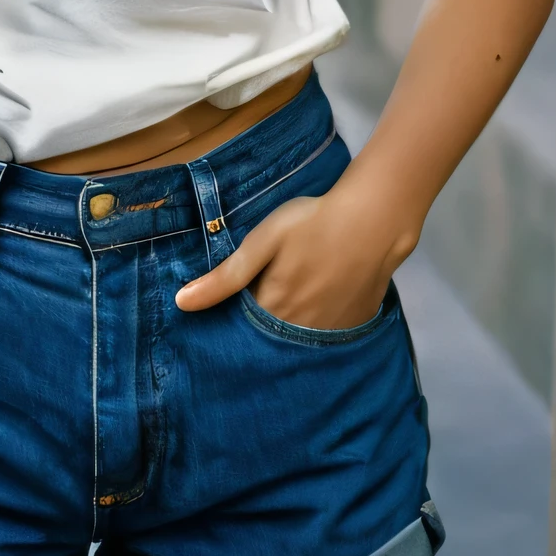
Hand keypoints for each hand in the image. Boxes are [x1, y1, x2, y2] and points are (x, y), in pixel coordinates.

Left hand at [175, 183, 415, 329]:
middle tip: (270, 290)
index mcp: (273, 308)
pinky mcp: (355, 323)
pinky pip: (329, 333)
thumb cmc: (312, 223)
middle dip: (263, 323)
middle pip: (273, 334)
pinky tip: (323, 297)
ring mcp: (331, 330)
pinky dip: (321, 322)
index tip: (237, 299)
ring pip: (301, 336)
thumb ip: (225, 277)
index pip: (244, 326)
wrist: (374, 220)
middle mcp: (300, 328)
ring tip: (296, 294)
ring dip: (293, 324)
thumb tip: (182, 304)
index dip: (237, 314)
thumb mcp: (262, 241)